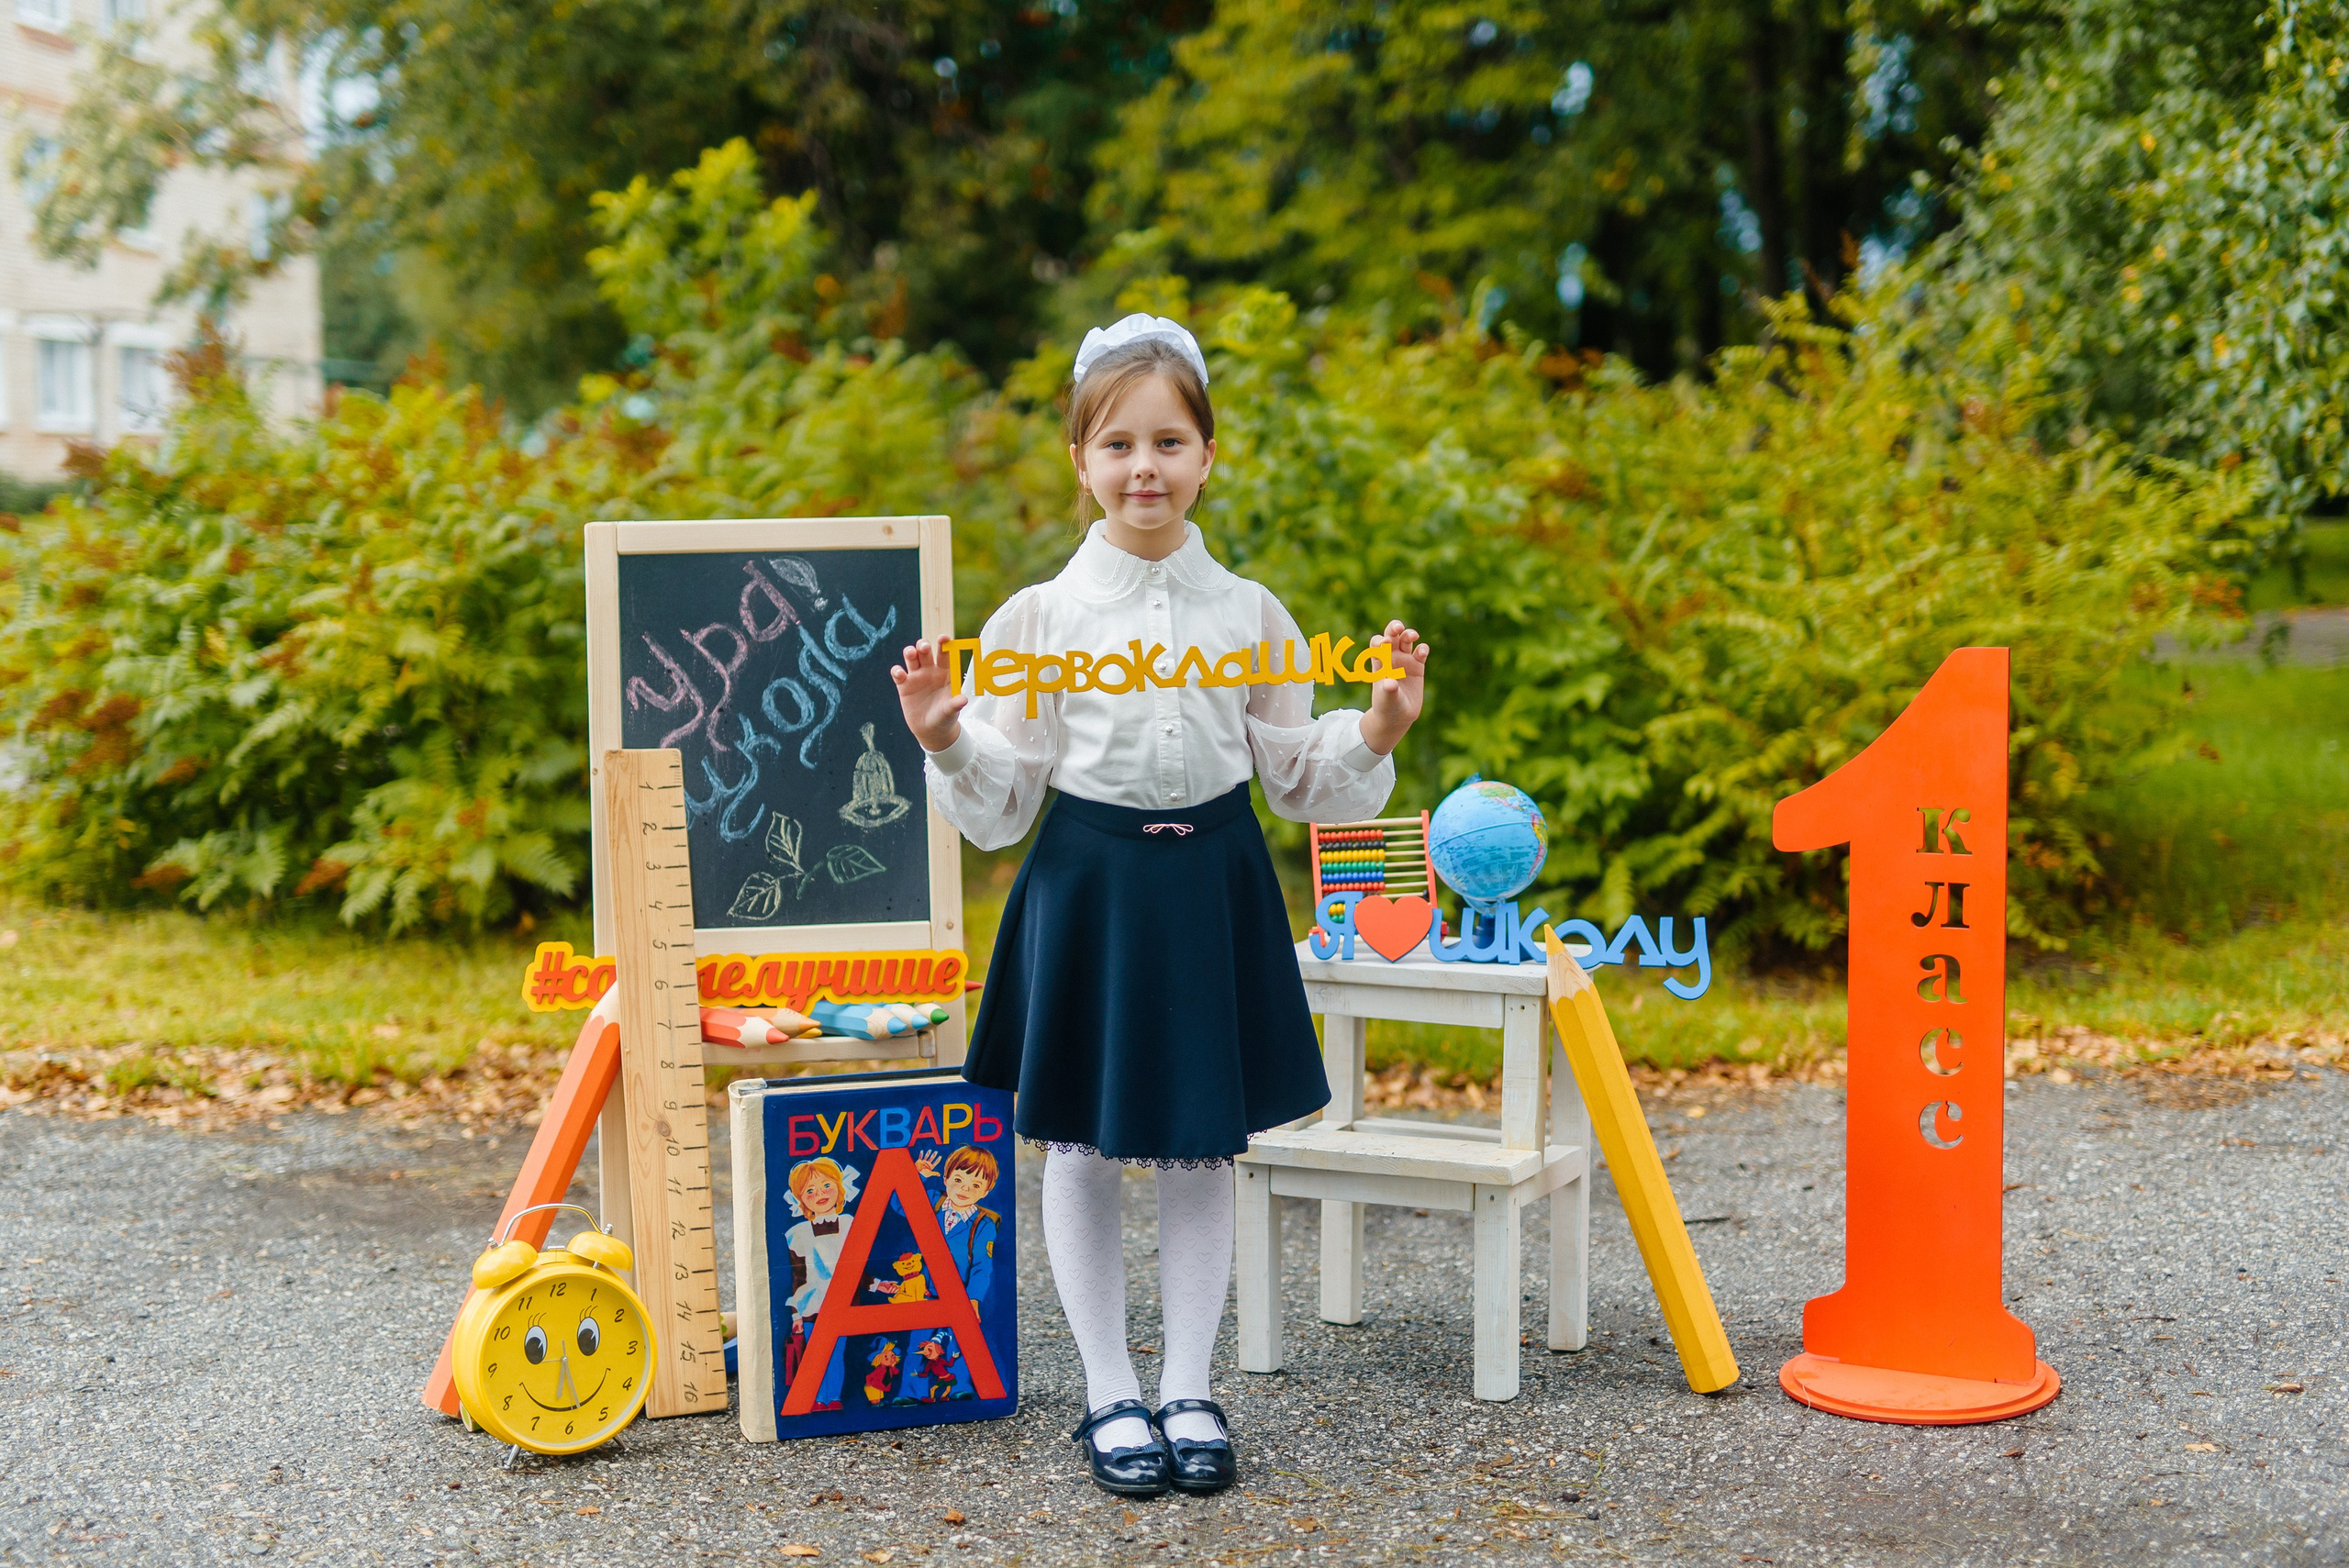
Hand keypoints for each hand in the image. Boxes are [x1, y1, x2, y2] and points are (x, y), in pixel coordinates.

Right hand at [892, 637, 966, 752]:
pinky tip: (900, 673)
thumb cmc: (945, 717)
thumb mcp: (950, 711)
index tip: (944, 638)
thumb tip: (964, 699)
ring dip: (910, 652)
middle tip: (924, 647)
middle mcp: (930, 671)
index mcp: (945, 672)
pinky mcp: (904, 685)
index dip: (943, 644)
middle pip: (925, 651)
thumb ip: (955, 704)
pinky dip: (897, 671)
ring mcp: (916, 677)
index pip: (944, 654)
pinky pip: (898, 674)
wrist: (930, 729)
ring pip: (911, 658)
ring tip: (911, 653)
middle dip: (923, 646)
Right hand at [914, 1150, 940, 1178]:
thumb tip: (939, 1175)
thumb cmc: (923, 1174)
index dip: (938, 1160)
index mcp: (930, 1166)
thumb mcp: (929, 1174)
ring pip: (926, 1156)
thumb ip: (934, 1173)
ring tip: (930, 1150)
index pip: (935, 1163)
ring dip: (928, 1153)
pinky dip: (921, 1154)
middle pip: (931, 1158)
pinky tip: (922, 1151)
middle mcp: (927, 1163)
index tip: (940, 1156)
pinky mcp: (919, 1161)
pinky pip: (920, 1157)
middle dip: (934, 1155)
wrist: (916, 1173)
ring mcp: (923, 1161)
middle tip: (936, 1152)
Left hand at [1357, 620, 1428, 755]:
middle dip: (1394, 628)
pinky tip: (1422, 652)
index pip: (1377, 644)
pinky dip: (1422, 649)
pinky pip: (1420, 653)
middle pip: (1391, 636)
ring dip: (1409, 634)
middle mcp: (1391, 658)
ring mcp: (1404, 661)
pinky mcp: (1417, 666)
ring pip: (1406, 640)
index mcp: (1378, 662)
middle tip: (1398, 627)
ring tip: (1413, 636)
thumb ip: (1388, 691)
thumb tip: (1390, 684)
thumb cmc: (1387, 707)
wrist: (1398, 717)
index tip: (1385, 644)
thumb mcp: (1386, 700)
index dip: (1381, 641)